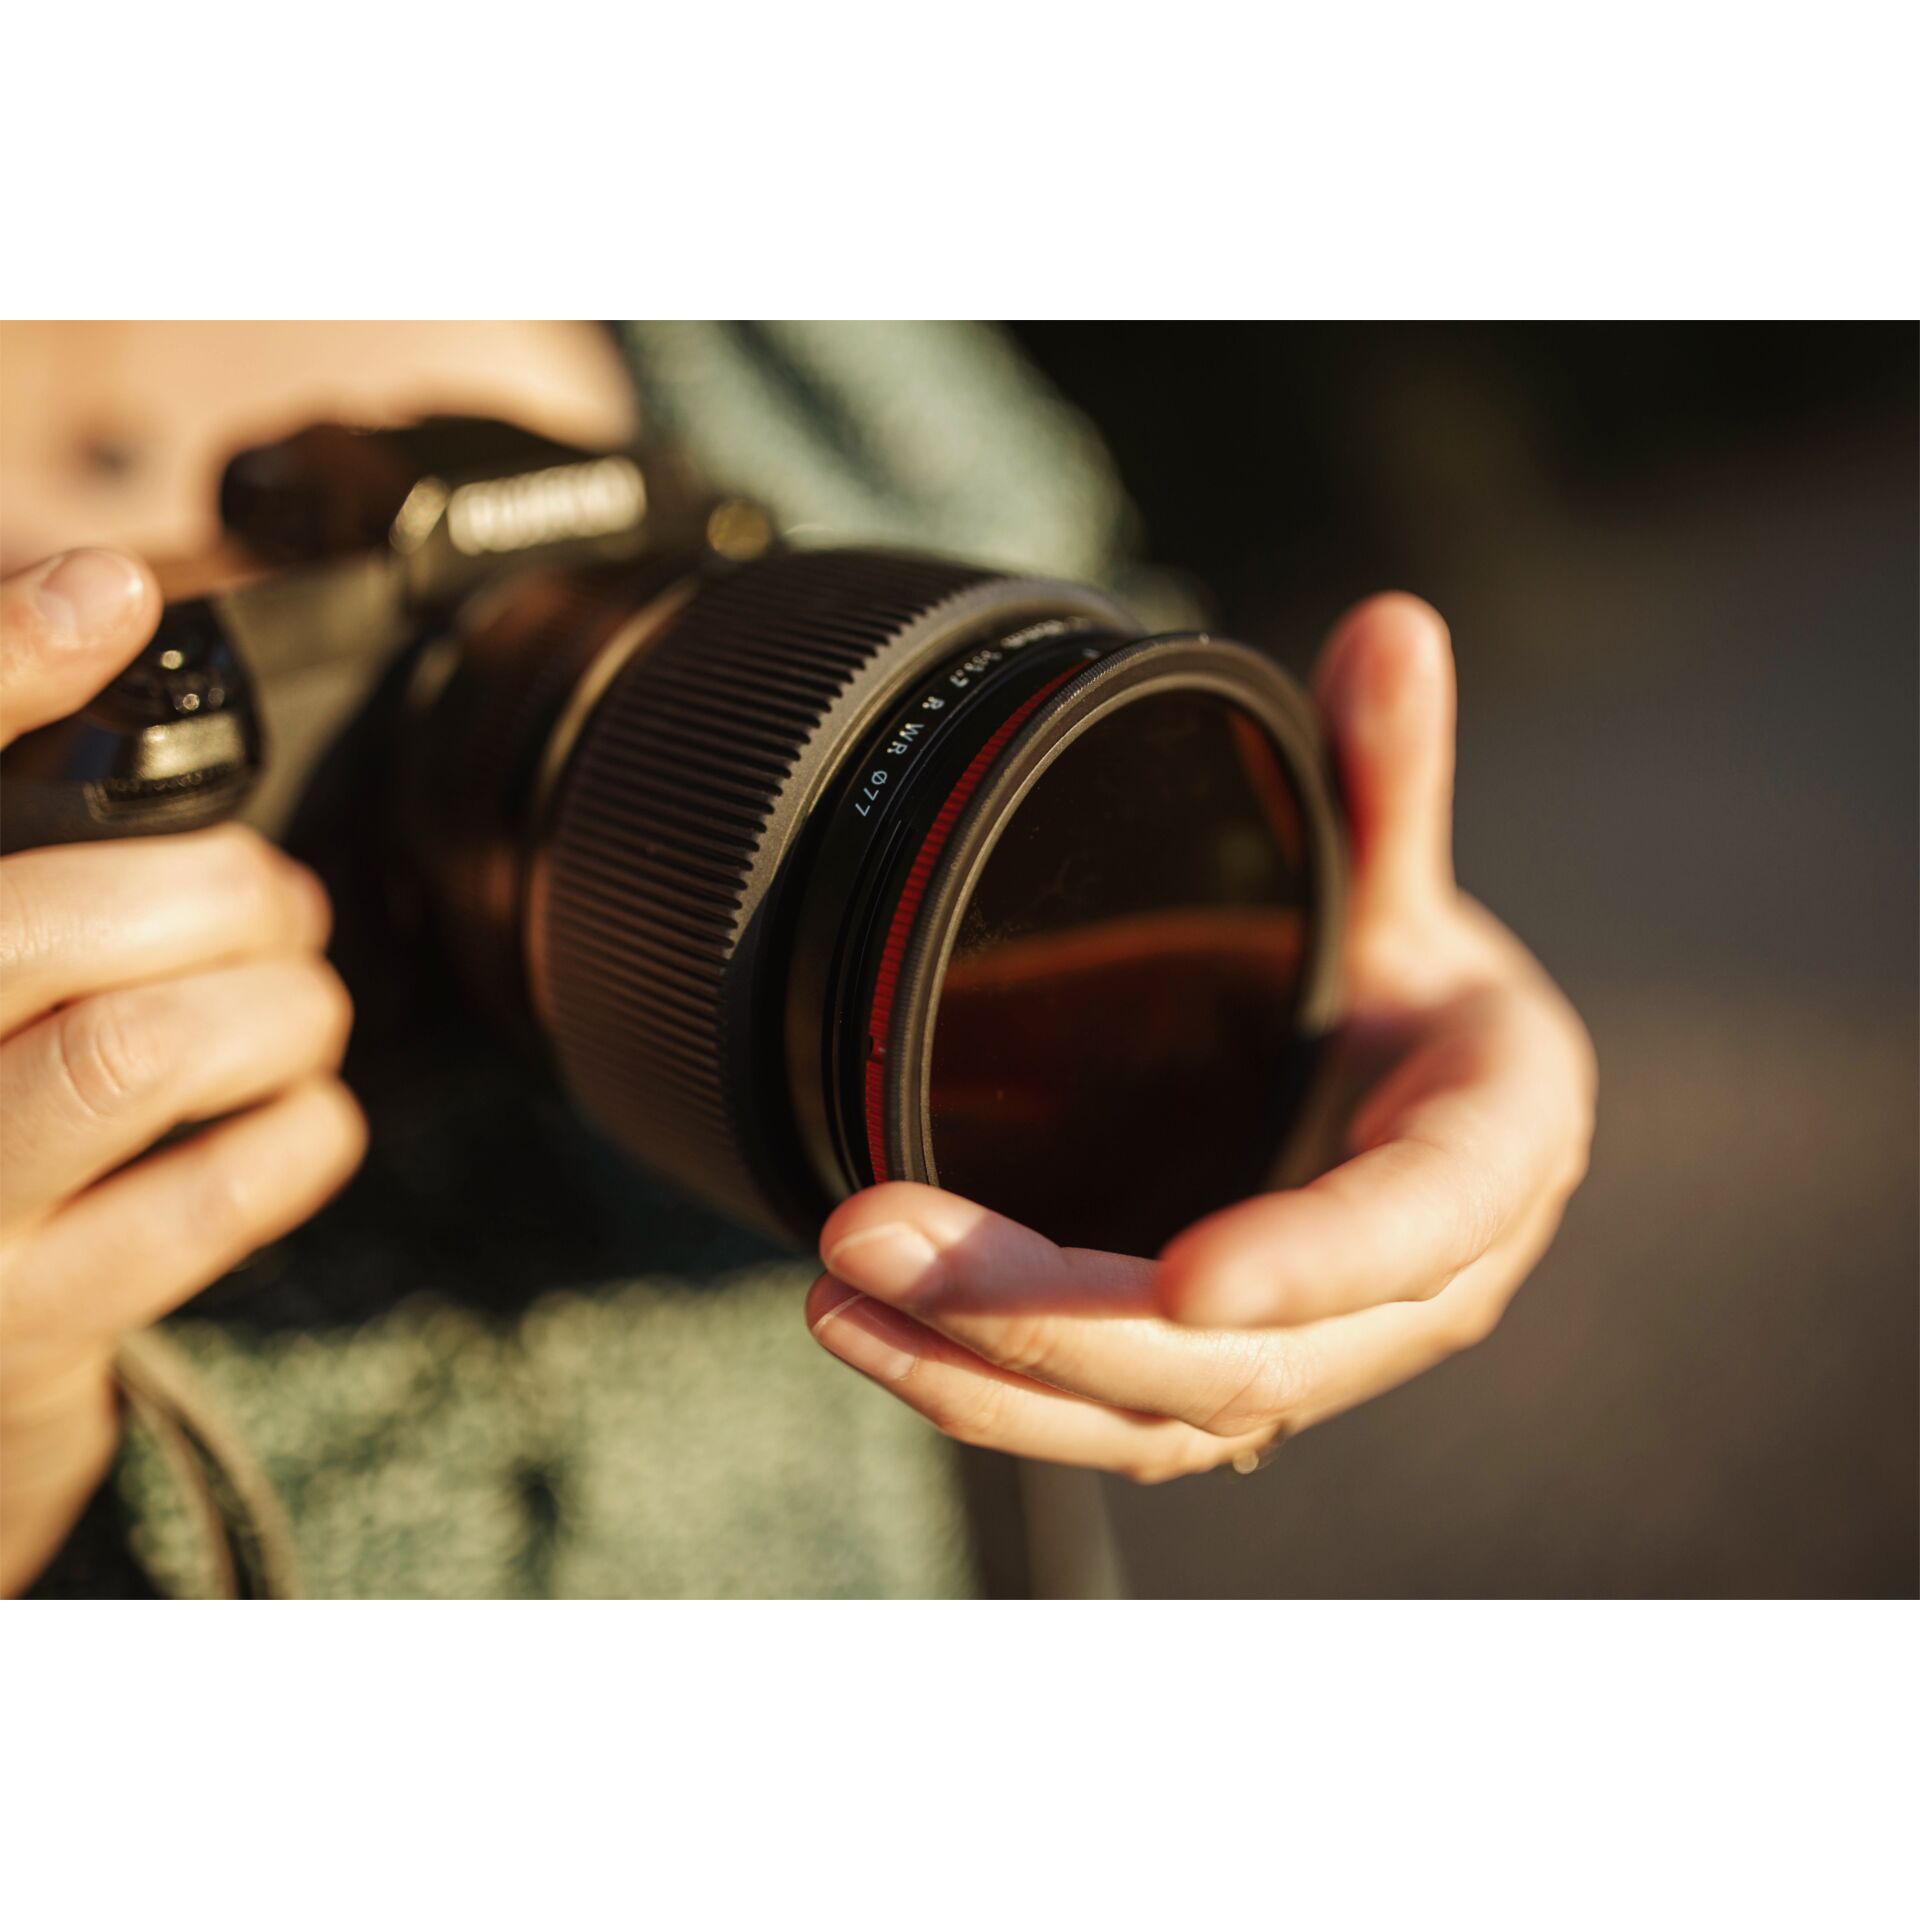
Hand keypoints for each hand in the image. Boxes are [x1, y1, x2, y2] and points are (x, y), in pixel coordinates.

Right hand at [0, 551, 366, 1592]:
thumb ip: (24, 794)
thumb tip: (110, 595)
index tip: (121, 596)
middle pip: (38, 922)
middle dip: (217, 888)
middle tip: (281, 903)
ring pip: (134, 1052)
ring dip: (272, 1004)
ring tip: (303, 999)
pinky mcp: (21, 1319)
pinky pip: (206, 1200)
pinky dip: (300, 1135)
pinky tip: (308, 1108)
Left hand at [805, 593, 1595, 1480]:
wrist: (1388, 1101)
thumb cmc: (1403, 987)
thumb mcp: (1404, 887)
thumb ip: (1389, 777)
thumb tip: (1392, 625)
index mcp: (1489, 1154)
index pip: (1413, 1229)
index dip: (1310, 1263)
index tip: (1186, 1276)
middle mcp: (1413, 1290)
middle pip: (1244, 1357)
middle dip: (1056, 1311)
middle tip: (880, 1240)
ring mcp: (1309, 1354)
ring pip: (1157, 1416)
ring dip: (988, 1372)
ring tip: (834, 1295)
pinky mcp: (1219, 1385)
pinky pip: (1112, 1424)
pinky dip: (990, 1393)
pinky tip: (872, 1333)